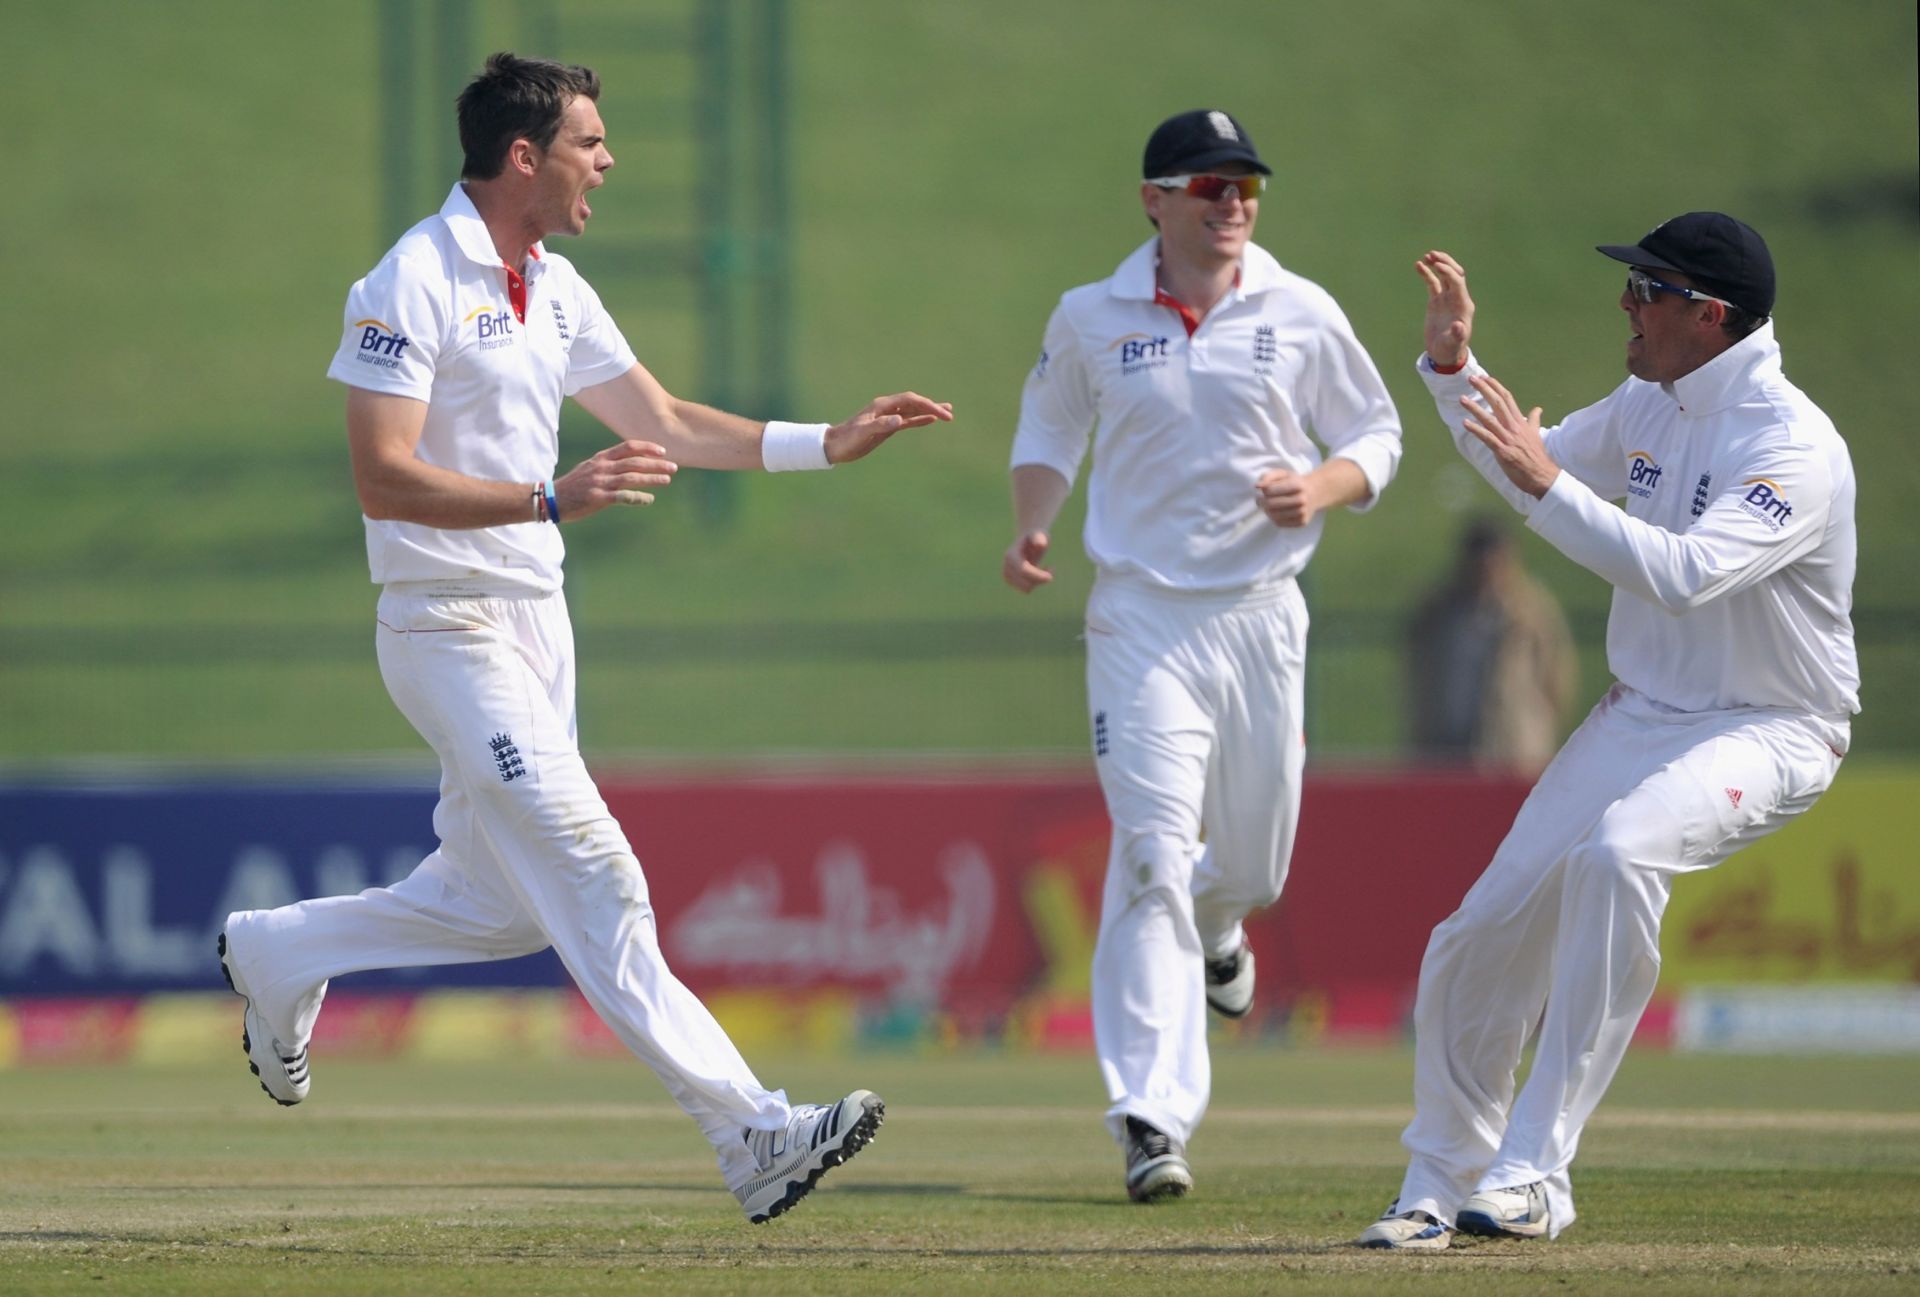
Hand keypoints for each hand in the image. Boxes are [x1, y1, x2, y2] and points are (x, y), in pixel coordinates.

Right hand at [553, 440, 675, 520]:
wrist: (552, 499)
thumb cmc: (574, 485)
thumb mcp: (590, 468)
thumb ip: (609, 464)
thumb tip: (630, 464)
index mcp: (601, 458)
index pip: (628, 447)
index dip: (647, 448)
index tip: (662, 451)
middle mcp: (602, 468)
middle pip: (634, 462)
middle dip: (656, 464)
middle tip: (674, 466)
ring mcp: (600, 482)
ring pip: (631, 478)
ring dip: (652, 479)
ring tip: (667, 480)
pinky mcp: (598, 498)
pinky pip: (623, 496)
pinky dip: (638, 497)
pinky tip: (649, 499)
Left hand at [824, 391, 953, 464]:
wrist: (835, 446)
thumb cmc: (847, 439)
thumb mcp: (863, 433)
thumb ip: (881, 425)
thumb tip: (900, 420)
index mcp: (882, 406)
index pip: (909, 401)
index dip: (926, 405)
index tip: (940, 414)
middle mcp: (887, 408)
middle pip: (914, 403)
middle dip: (932, 407)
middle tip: (949, 414)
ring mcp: (888, 417)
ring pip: (912, 411)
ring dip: (928, 411)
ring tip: (946, 413)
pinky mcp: (887, 427)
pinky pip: (907, 421)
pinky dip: (919, 420)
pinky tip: (930, 420)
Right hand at [1003, 530, 1051, 591]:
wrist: (1029, 539)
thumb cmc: (1036, 536)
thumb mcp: (1039, 534)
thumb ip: (1039, 538)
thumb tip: (1040, 544)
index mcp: (1011, 555)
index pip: (1023, 571)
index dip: (1037, 576)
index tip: (1051, 577)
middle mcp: (1006, 567)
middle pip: (1025, 583)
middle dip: (1039, 579)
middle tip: (1050, 568)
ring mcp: (1007, 575)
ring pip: (1026, 589)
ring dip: (1038, 581)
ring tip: (1046, 568)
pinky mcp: (1011, 582)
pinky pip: (1026, 590)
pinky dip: (1036, 583)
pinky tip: (1041, 572)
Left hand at [1255, 468, 1319, 527]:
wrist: (1314, 494)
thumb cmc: (1294, 482)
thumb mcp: (1282, 474)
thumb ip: (1268, 476)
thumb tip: (1257, 486)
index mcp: (1298, 485)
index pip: (1269, 490)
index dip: (1263, 491)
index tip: (1263, 491)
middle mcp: (1302, 499)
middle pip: (1270, 504)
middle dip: (1261, 502)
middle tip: (1260, 500)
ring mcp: (1303, 512)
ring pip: (1274, 515)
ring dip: (1267, 511)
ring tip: (1268, 506)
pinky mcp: (1302, 522)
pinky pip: (1279, 523)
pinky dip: (1273, 518)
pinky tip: (1276, 512)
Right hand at [1415, 250, 1473, 369]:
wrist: (1443, 353)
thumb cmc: (1450, 349)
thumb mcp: (1453, 343)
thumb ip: (1457, 335)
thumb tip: (1459, 326)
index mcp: (1463, 304)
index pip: (1457, 282)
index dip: (1448, 272)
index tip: (1437, 265)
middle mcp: (1456, 298)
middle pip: (1454, 274)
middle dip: (1446, 262)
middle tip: (1433, 255)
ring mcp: (1446, 298)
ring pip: (1444, 275)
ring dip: (1437, 264)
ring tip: (1427, 256)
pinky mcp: (1436, 301)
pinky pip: (1432, 283)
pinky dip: (1427, 273)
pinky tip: (1418, 265)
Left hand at [1460, 373, 1558, 498]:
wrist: (1542, 475)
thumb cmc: (1537, 456)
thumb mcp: (1536, 434)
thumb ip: (1533, 420)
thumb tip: (1537, 409)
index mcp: (1520, 422)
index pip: (1507, 399)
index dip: (1496, 387)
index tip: (1485, 378)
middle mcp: (1514, 427)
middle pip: (1498, 403)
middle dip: (1484, 389)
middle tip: (1472, 379)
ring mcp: (1508, 438)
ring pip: (1490, 419)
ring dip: (1475, 408)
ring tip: (1462, 399)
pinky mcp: (1503, 451)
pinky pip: (1487, 438)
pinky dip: (1476, 430)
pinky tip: (1465, 423)